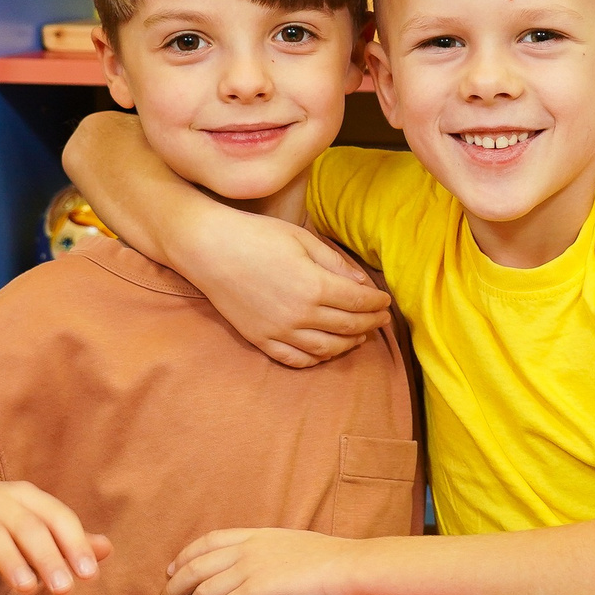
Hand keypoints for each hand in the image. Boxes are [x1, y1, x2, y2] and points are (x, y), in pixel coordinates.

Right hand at [0, 479, 111, 594]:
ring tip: (28, 588)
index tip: (90, 574)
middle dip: (47, 556)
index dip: (74, 542)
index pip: (56, 516)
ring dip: (11, 561)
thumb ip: (61, 537)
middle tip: (65, 587)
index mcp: (23, 497)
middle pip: (26, 525)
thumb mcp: (22, 521)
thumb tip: (105, 548)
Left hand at [165, 527, 358, 594]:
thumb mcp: (292, 543)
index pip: (209, 542)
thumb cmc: (331, 558)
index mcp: (256, 535)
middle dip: (174, 585)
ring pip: (203, 591)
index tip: (172, 568)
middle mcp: (246, 550)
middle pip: (196, 567)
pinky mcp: (255, 592)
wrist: (346, 565)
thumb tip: (261, 568)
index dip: (185, 555)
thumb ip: (269, 552)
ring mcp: (249, 570)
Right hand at [189, 211, 391, 368]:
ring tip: (359, 336)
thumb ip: (335, 263)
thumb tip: (361, 282)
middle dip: (370, 323)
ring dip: (349, 344)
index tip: (385, 300)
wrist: (209, 249)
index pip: (359, 302)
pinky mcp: (261, 339)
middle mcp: (300, 314)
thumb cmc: (257, 235)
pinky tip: (326, 350)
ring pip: (326, 349)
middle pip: (348, 327)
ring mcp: (279, 331)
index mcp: (314, 286)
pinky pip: (296, 359)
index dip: (377, 303)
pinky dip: (317, 358)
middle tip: (381, 319)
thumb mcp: (302, 239)